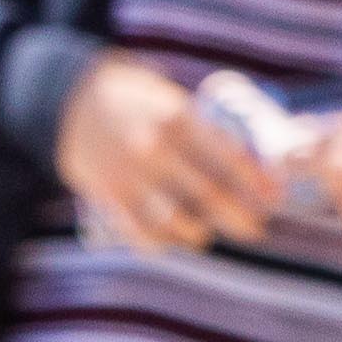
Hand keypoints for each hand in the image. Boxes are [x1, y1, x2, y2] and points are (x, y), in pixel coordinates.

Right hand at [55, 51, 282, 251]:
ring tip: (207, 234)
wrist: (67, 101)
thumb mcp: (170, 98)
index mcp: (177, 118)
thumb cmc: (132, 98)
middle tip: (255, 229)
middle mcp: (155, 148)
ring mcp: (130, 175)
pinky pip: (140, 232)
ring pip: (177, 221)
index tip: (273, 198)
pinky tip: (171, 242)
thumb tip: (250, 160)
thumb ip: (200, 127)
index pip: (230, 156)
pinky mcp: (107, 195)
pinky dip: (160, 243)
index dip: (257, 182)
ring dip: (200, 234)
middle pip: (211, 195)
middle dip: (241, 218)